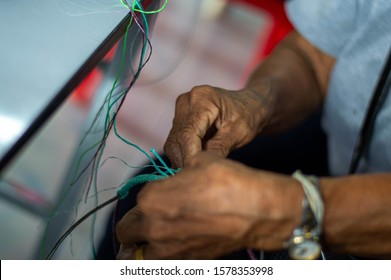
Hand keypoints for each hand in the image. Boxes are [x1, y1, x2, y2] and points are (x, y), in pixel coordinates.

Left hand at [116, 152, 301, 258]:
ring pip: (139, 254)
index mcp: (151, 199)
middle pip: (127, 232)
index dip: (150, 195)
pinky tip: (181, 241)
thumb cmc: (227, 182)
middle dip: (134, 224)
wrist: (254, 209)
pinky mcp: (187, 262)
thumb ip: (178, 173)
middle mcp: (153, 227)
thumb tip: (177, 179)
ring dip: (144, 245)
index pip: (137, 200)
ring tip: (159, 236)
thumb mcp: (198, 162)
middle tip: (146, 219)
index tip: (161, 194)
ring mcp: (169, 249)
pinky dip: (165, 254)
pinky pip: (164, 262)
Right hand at [164, 85, 272, 167]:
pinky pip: (176, 141)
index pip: (188, 133)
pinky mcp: (179, 118)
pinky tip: (198, 160)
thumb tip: (202, 166)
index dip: (190, 156)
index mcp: (202, 99)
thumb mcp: (239, 133)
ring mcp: (181, 108)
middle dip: (186, 160)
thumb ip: (219, 148)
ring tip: (200, 168)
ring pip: (173, 143)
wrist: (249, 105)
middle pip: (176, 139)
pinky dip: (185, 154)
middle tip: (199, 175)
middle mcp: (187, 100)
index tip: (197, 173)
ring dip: (184, 159)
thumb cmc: (248, 115)